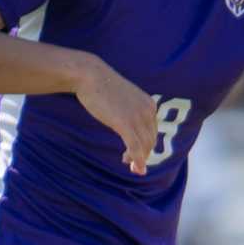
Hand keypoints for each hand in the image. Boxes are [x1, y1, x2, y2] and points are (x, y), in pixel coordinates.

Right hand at [73, 57, 157, 174]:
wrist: (91, 75)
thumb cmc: (102, 86)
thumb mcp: (123, 98)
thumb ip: (130, 110)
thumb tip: (126, 123)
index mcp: (149, 104)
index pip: (152, 130)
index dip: (146, 144)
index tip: (135, 151)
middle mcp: (148, 111)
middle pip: (150, 140)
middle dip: (144, 154)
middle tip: (133, 164)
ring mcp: (137, 118)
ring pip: (144, 146)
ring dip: (139, 159)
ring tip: (132, 167)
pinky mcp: (125, 124)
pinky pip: (135, 147)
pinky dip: (138, 160)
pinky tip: (137, 169)